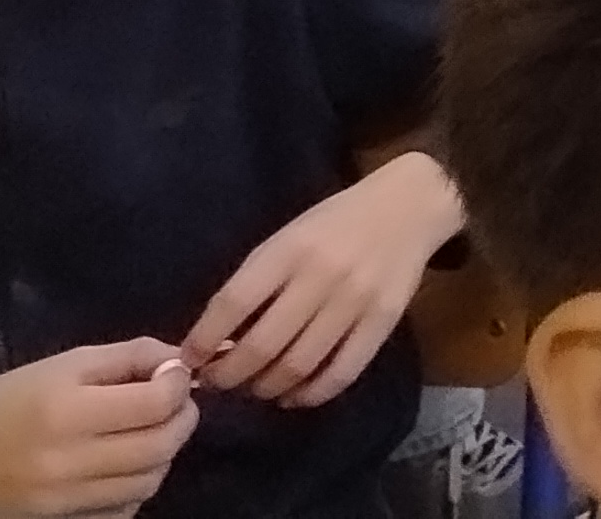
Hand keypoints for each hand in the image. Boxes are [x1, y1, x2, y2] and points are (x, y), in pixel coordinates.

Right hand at [0, 342, 195, 518]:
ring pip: (149, 481)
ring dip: (163, 454)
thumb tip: (180, 363)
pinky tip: (126, 465)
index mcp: (65, 412)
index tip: (174, 376)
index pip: (154, 404)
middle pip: (159, 447)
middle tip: (175, 405)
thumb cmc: (20, 401)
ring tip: (150, 433)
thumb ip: (132, 356)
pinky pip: (126, 508)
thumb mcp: (71, 364)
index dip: (178, 386)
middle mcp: (64, 463)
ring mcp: (64, 502)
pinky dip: (138, 485)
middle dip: (181, 420)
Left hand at [186, 154, 461, 408]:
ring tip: (256, 388)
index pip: (233, 304)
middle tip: (219, 383)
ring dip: (265, 388)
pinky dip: (311, 394)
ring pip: (298, 365)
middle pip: (262, 345)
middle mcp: (321, 276)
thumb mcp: (289, 237)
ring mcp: (356, 300)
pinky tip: (294, 396)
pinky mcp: (383, 321)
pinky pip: (342, 372)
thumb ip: (256, 283)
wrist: (410, 205)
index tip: (190, 361)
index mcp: (290, 249)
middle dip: (229, 375)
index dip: (204, 341)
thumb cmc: (336, 222)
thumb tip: (216, 341)